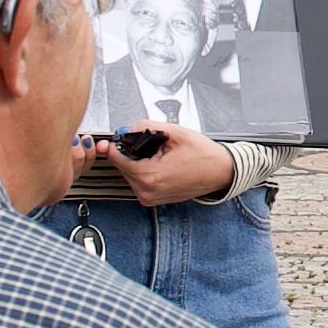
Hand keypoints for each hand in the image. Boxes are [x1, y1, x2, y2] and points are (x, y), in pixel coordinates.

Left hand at [83, 130, 241, 210]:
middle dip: (130, 152)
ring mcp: (150, 198)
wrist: (221, 172)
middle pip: (123, 167)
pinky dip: (144, 171)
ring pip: (130, 174)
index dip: (112, 147)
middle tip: (149, 143)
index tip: (107, 141)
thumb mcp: (175, 132)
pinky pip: (139, 182)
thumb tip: (128, 128)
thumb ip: (146, 127)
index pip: (118, 160)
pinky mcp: (153, 200)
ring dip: (137, 162)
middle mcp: (147, 191)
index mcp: (150, 176)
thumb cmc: (204, 155)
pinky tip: (159, 163)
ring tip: (158, 154)